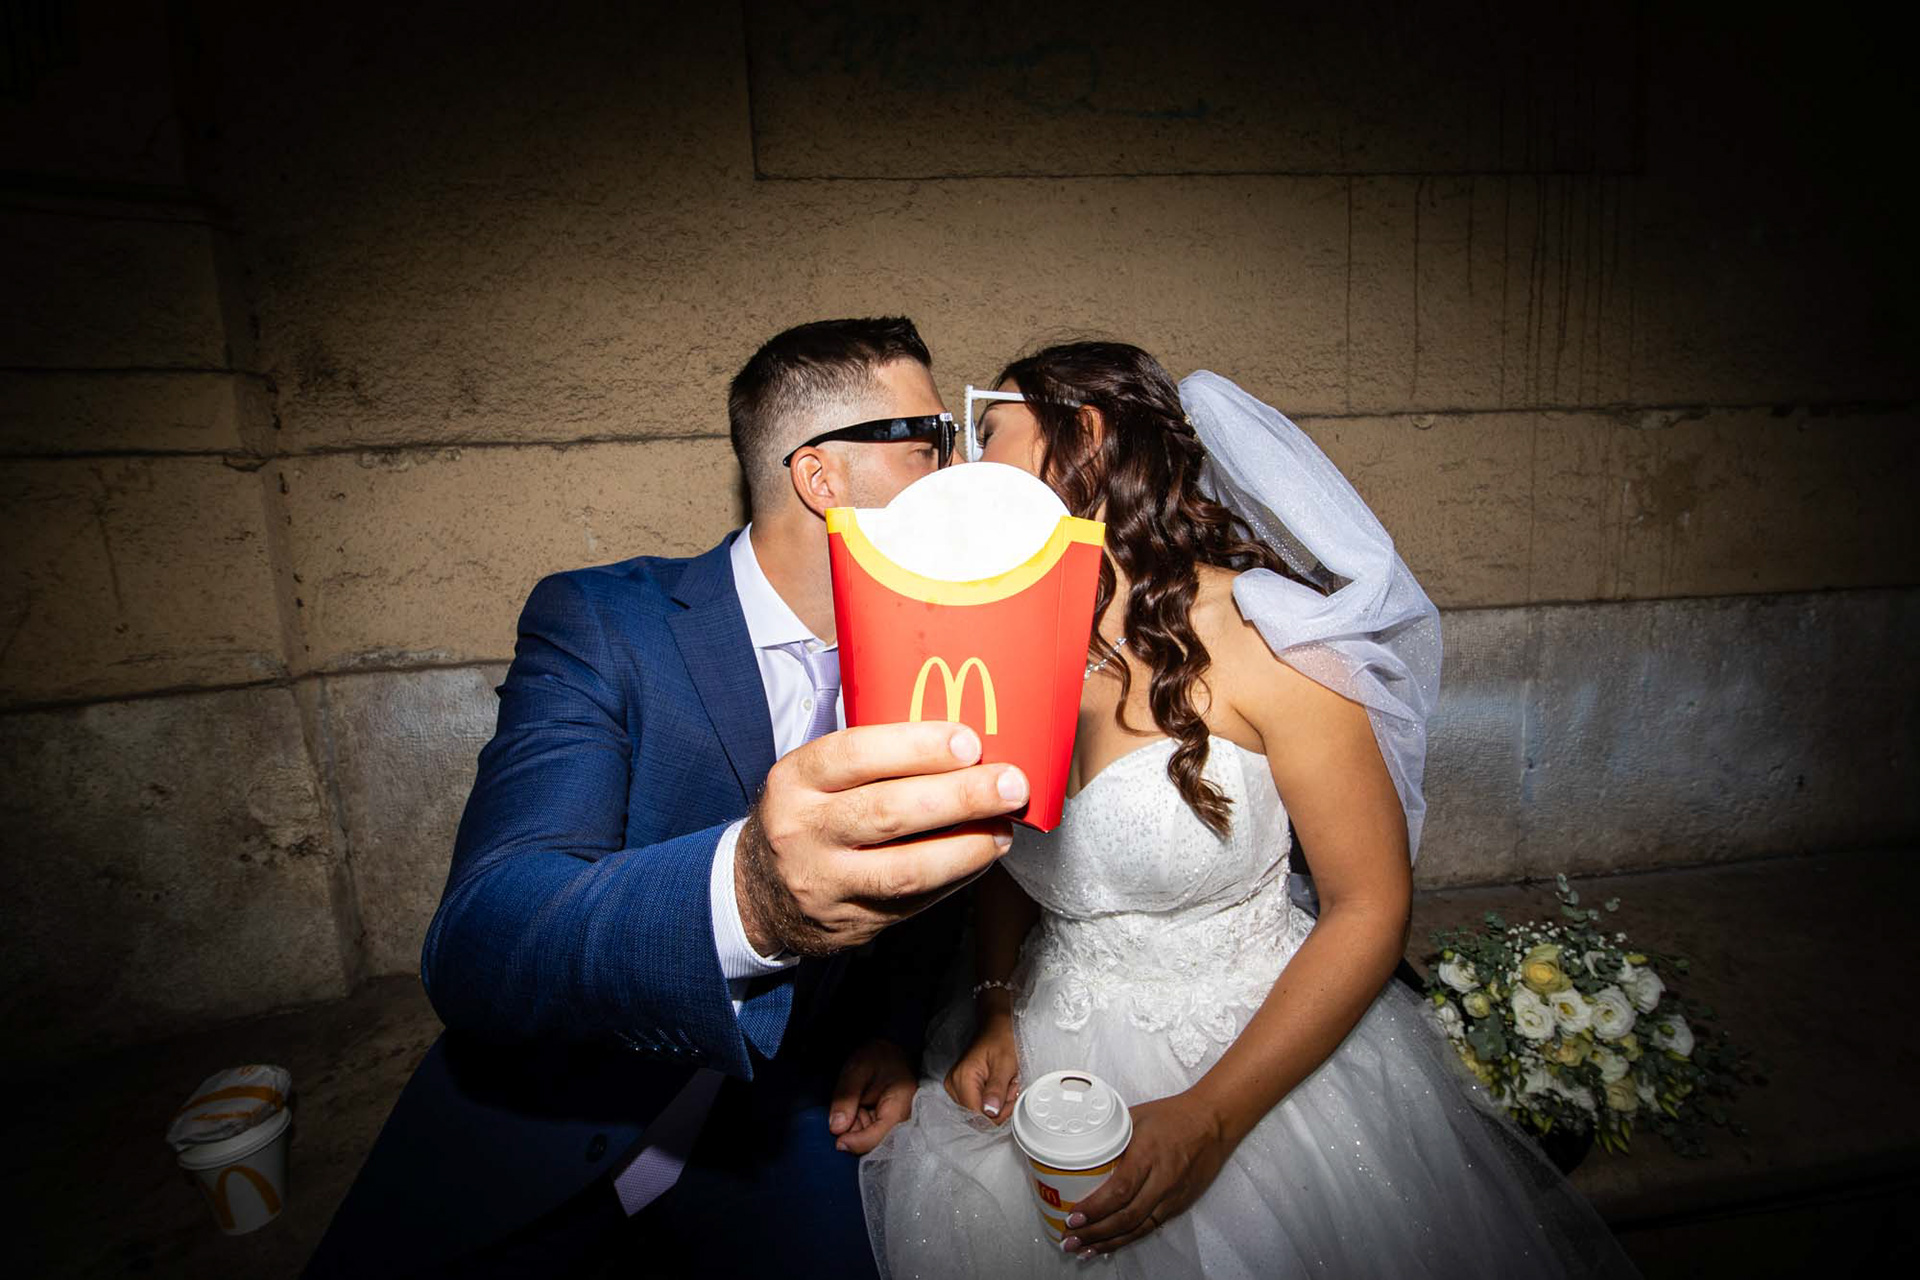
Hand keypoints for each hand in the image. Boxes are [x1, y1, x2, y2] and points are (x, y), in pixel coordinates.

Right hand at [737, 722, 1027, 955]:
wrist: (762, 892)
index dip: (917, 747)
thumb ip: (874, 759)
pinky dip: (957, 876)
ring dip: (967, 847)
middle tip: (1010, 784)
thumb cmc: (811, 814)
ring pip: (905, 868)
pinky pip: (915, 901)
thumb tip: (965, 744)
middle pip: (887, 812)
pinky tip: (982, 854)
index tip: (970, 742)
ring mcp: (826, 883)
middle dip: (959, 796)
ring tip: (1004, 827)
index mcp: (796, 779)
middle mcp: (804, 831)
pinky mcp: (852, 922)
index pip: (855, 755)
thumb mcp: (816, 776)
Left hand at [828, 1038, 917, 1154]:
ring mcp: (897, 1123)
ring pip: (872, 1141)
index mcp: (900, 1106)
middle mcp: (903, 1120)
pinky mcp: (889, 1123)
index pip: (880, 1137)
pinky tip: (857, 1109)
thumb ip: (846, 1097)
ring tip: (853, 1105)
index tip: (837, 1141)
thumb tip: (836, 1129)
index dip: (857, 1143)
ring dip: (855, 1130)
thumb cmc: (876, 1055)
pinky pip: (872, 1134)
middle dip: (855, 1134)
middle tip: (846, 1111)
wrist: (890, 1048)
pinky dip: (859, 1126)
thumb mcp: (856, 1070)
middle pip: (876, 1143)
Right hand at [943, 999, 1020, 1121]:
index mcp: (962, 1078)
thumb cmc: (1001, 1040)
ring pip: (978, 1113)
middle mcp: (953, 1085)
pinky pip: (977, 1105)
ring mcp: (955, 1087)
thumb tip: (990, 1113)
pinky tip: (999, 1087)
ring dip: (997, 1103)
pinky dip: (992, 1100)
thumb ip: (997, 1090)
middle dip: (999, 1107)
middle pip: (977, 1117)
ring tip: (1006, 1084)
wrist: (997, 1026)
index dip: (998, 1114)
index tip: (1010, 1097)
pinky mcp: (960, 1088)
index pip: (976, 1116)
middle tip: (1011, 1087)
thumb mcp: (1005, 1064)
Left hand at [1058, 1093, 1234, 1257]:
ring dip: (1109, 1242)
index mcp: (1148, 1154)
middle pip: (1126, 1217)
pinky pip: (1151, 1226)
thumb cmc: (1174, 1116)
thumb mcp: (1136, 1117)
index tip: (1073, 1217)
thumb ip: (1112, 1135)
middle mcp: (1162, 1180)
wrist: (1213, 1122)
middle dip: (1095, 1233)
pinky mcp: (1179, 1204)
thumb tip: (1081, 1148)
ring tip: (1084, 1250)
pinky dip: (1129, 1238)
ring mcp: (1173, 1196)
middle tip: (1070, 1240)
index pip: (1119, 1190)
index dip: (1095, 1209)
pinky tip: (1110, 1244)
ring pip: (1138, 1228)